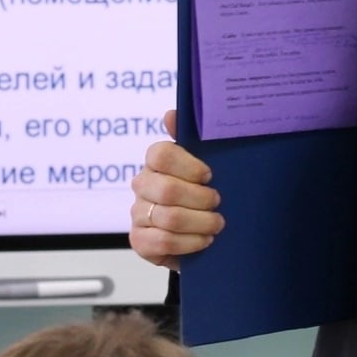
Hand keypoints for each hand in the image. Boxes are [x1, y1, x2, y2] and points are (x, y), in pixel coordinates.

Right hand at [128, 111, 223, 268]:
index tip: (209, 175)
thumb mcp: (207, 165)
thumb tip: (171, 114)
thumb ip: (193, 139)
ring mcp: (138, 214)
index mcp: (156, 162)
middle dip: (200, 199)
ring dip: (201, 223)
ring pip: (169, 218)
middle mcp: (142, 185)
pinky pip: (163, 242)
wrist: (202, 235)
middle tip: (218, 203)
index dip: (188, 165)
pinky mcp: (139, 241)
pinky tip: (205, 241)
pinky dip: (190, 243)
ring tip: (217, 224)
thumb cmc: (204, 195)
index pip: (160, 154)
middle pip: (167, 190)